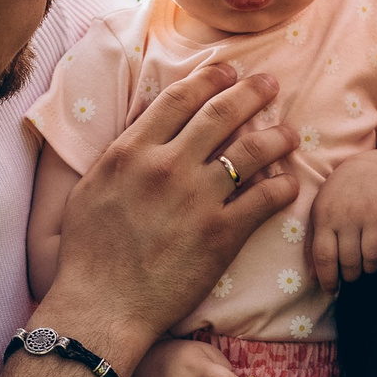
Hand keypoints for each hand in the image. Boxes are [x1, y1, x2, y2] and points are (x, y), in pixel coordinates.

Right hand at [46, 64, 298, 365]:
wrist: (102, 306)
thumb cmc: (88, 254)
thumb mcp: (91, 190)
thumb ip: (120, 157)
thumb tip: (141, 135)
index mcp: (132, 151)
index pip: (179, 98)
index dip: (210, 78)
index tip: (228, 70)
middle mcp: (167, 167)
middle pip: (221, 113)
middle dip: (251, 92)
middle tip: (270, 84)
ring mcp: (197, 199)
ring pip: (251, 152)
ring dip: (276, 136)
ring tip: (289, 133)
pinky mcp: (221, 234)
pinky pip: (265, 198)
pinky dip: (283, 186)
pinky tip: (289, 183)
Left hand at [310, 157, 376, 285]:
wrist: (369, 167)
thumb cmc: (338, 196)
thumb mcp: (318, 212)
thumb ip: (313, 244)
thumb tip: (313, 278)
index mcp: (326, 217)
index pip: (325, 257)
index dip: (328, 279)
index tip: (331, 290)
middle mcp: (349, 216)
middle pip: (350, 261)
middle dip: (351, 276)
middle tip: (352, 275)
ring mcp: (372, 214)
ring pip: (373, 256)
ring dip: (370, 269)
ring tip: (367, 268)